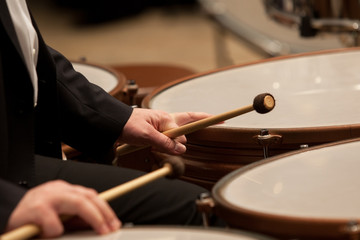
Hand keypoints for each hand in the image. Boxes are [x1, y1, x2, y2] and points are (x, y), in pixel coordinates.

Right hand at [5, 180, 120, 237]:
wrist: (5, 213)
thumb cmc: (34, 216)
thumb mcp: (58, 215)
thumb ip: (76, 218)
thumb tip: (98, 225)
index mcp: (65, 190)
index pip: (91, 195)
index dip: (105, 209)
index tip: (115, 223)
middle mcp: (58, 190)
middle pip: (89, 197)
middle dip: (104, 214)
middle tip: (111, 229)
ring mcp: (47, 197)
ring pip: (78, 203)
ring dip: (93, 218)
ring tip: (101, 231)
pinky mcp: (35, 209)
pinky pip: (53, 221)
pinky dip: (57, 230)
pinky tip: (53, 234)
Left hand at [119, 108, 210, 154]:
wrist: (111, 125)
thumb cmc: (127, 124)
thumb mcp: (147, 134)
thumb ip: (165, 142)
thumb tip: (182, 148)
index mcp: (166, 117)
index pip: (191, 118)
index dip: (207, 119)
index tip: (222, 120)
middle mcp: (166, 122)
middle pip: (186, 126)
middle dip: (187, 135)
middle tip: (182, 144)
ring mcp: (161, 129)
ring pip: (175, 138)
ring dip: (172, 145)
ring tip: (156, 146)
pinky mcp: (155, 136)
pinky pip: (166, 142)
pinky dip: (166, 147)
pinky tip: (160, 149)